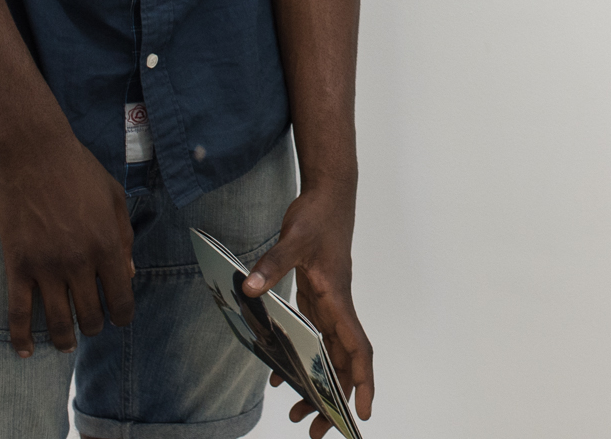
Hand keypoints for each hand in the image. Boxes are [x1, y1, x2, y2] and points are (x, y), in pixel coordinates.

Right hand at [0, 128, 135, 356]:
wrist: (35, 155)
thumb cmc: (80, 172)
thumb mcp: (115, 199)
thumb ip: (124, 238)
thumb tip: (129, 275)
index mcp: (108, 246)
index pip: (122, 298)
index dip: (123, 316)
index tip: (119, 320)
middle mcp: (79, 262)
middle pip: (90, 315)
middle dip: (94, 327)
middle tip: (91, 325)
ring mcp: (47, 267)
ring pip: (58, 321)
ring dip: (65, 339)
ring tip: (66, 343)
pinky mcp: (18, 266)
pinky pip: (18, 312)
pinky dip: (21, 337)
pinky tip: (25, 352)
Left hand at [243, 185, 373, 434]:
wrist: (329, 195)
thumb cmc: (319, 216)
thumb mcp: (294, 238)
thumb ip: (272, 264)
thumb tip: (250, 287)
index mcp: (337, 298)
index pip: (357, 347)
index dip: (361, 381)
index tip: (361, 413)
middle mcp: (336, 307)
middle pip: (342, 362)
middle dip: (333, 399)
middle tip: (314, 431)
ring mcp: (327, 304)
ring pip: (328, 354)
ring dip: (317, 385)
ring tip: (298, 415)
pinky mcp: (315, 297)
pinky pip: (312, 338)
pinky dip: (300, 360)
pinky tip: (280, 377)